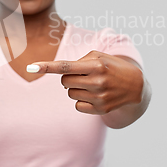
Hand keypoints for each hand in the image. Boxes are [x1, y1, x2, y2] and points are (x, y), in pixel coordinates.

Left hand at [27, 51, 143, 114]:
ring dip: (76, 89)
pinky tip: (94, 96)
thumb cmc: (111, 66)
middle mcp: (97, 81)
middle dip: (68, 78)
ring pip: (70, 94)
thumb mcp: (99, 57)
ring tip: (92, 85)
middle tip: (82, 75)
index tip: (31, 67)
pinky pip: (77, 106)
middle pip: (64, 82)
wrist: (135, 85)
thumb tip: (60, 73)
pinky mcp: (100, 110)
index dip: (46, 67)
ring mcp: (99, 97)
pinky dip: (82, 100)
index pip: (65, 66)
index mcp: (96, 65)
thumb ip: (79, 62)